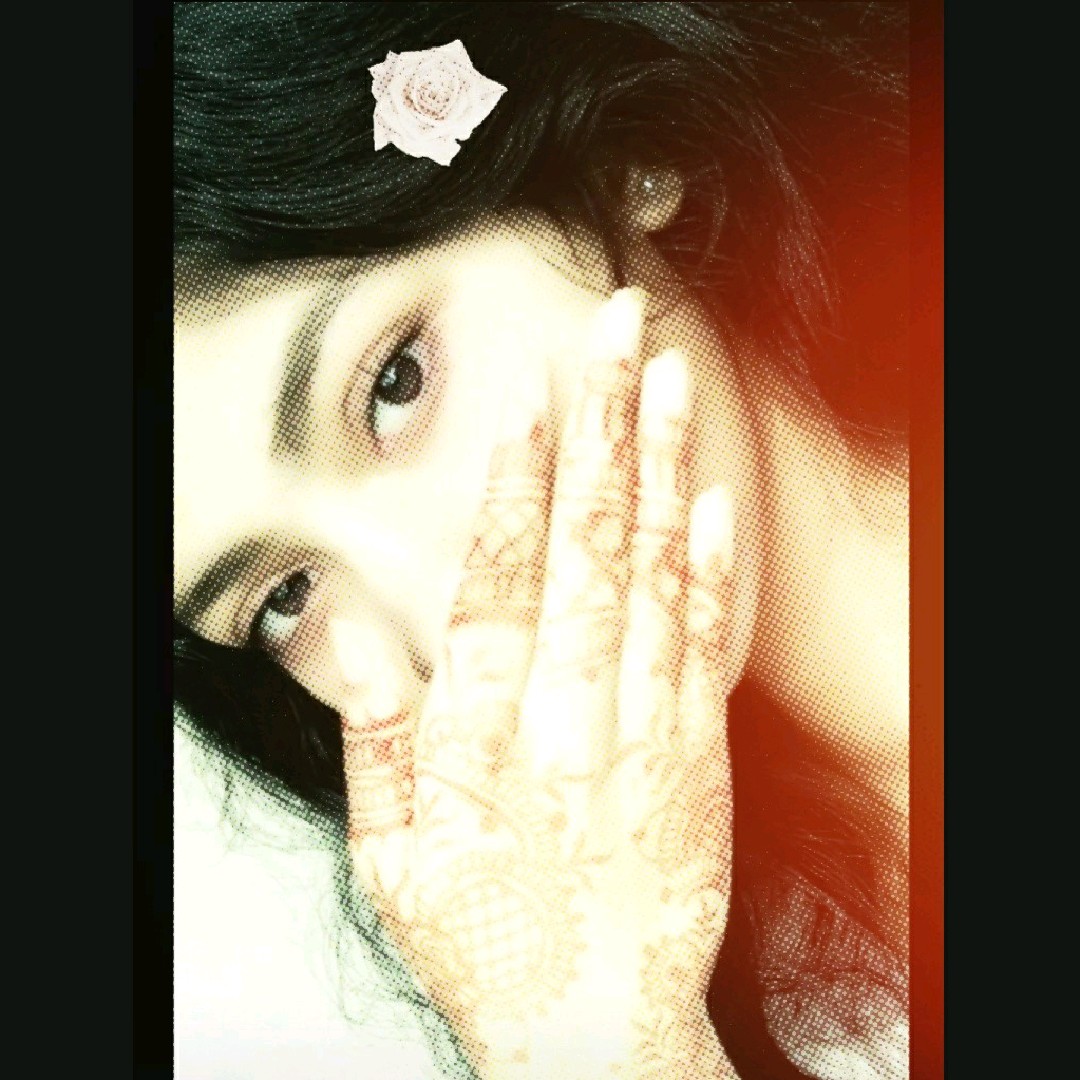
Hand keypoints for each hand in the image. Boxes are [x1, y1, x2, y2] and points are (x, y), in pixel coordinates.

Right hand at [343, 290, 739, 1078]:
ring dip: (658, 472)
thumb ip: (371, 745)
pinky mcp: (698, 760)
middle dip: (599, 433)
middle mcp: (567, 724)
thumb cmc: (488, 942)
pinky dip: (710, 569)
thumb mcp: (389, 865)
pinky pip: (704, 651)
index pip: (497, 591)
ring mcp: (642, 737)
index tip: (530, 404)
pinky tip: (712, 496)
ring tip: (664, 380)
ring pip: (649, 581)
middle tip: (611, 337)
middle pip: (583, 555)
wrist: (595, 1029)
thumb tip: (353, 637)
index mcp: (482, 745)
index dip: (513, 492)